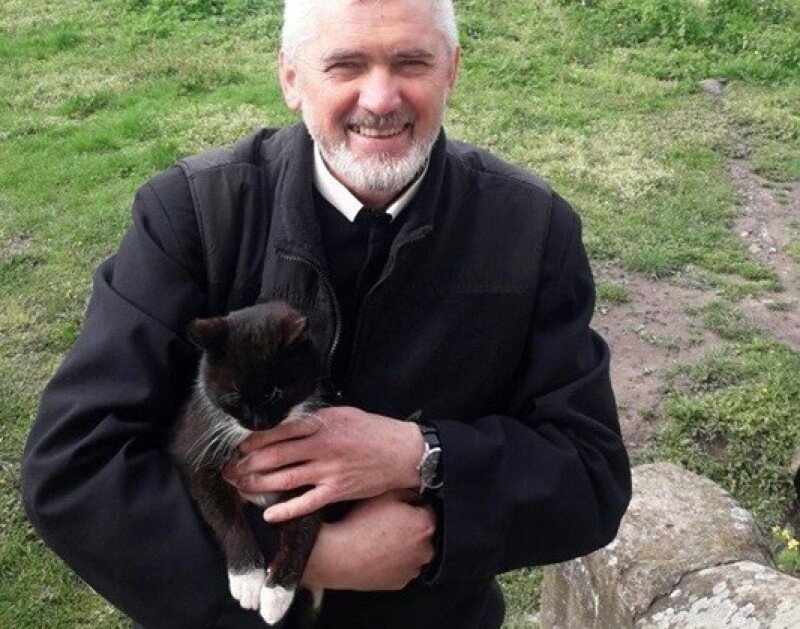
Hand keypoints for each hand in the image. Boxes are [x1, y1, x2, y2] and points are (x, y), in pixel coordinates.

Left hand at [223, 407, 423, 521]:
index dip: (255, 440)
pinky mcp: (337, 490)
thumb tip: (289, 424)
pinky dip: (287, 509)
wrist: (402, 452)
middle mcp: (322, 447)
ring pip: (285, 478)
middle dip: (248, 463)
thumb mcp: (344, 413)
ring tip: (240, 486)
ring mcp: (329, 471)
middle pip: (275, 456)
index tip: (240, 445)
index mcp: (322, 425)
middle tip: (231, 469)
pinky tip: (269, 513)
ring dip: (259, 484)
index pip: (279, 432)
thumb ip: (316, 419)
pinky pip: (307, 502)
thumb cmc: (373, 430)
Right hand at [302, 490, 435, 590]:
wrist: (340, 555)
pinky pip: (401, 568)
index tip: (398, 507)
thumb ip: (407, 491)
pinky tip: (378, 553)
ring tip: (380, 539)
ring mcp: (413, 569)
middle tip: (387, 523)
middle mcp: (425, 550)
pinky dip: (394, 561)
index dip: (411, 505)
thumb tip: (414, 495)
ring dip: (402, 545)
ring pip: (412, 552)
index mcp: (424, 525)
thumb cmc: (361, 524)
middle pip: (421, 533)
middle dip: (409, 527)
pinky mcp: (400, 582)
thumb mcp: (385, 494)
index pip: (427, 509)